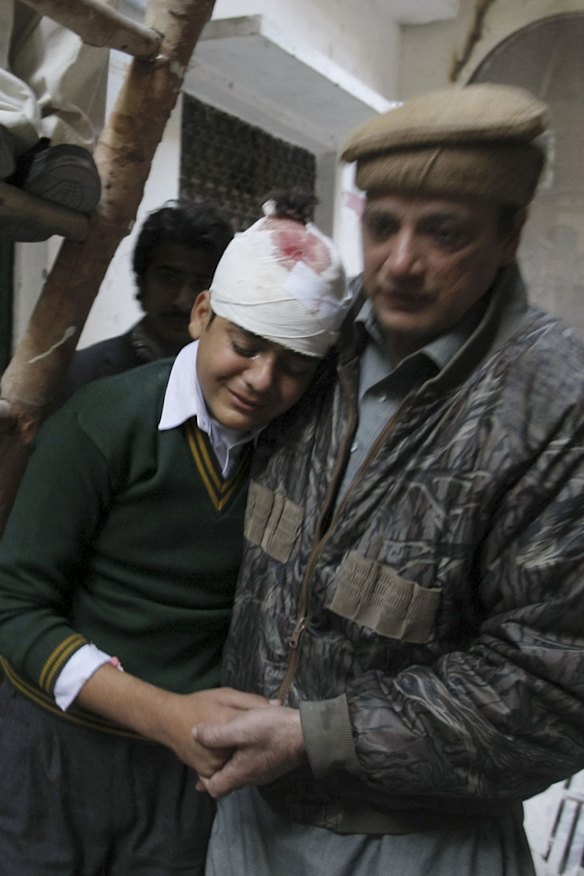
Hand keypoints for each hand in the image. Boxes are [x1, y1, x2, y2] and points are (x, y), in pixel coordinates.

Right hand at [77, 666, 266, 776]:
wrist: (168, 719)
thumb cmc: (199, 703)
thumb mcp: (227, 695)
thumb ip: (252, 701)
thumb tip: (276, 706)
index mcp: (231, 724)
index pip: (261, 729)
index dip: (269, 729)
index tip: (273, 727)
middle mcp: (223, 748)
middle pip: (251, 752)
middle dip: (256, 746)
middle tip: (257, 739)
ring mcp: (214, 764)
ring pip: (239, 766)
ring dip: (243, 759)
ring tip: (244, 748)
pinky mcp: (207, 772)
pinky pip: (226, 774)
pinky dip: (231, 767)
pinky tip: (231, 756)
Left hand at [193, 703, 305, 796]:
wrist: (308, 733)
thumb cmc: (272, 731)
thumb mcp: (239, 728)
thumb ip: (215, 734)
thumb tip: (194, 735)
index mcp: (241, 773)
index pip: (215, 789)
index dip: (203, 780)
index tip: (200, 763)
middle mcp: (253, 778)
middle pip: (229, 781)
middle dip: (216, 770)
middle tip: (208, 755)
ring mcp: (266, 772)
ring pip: (242, 772)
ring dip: (232, 761)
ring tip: (225, 744)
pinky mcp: (275, 763)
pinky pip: (254, 764)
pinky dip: (245, 755)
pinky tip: (247, 739)